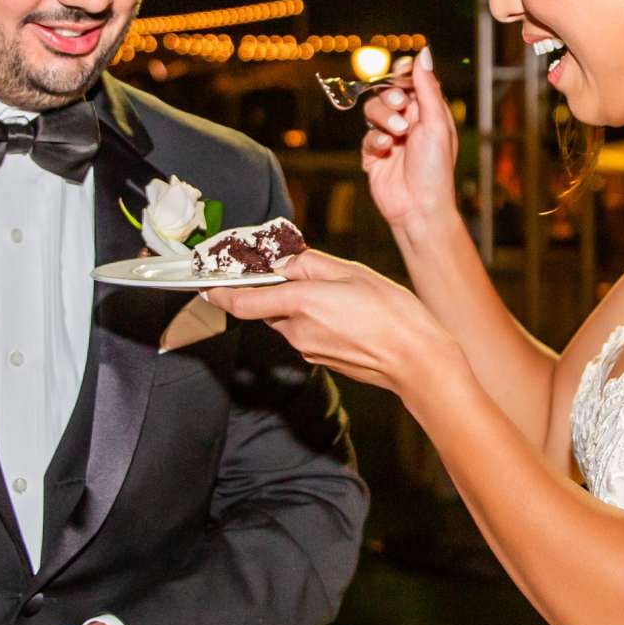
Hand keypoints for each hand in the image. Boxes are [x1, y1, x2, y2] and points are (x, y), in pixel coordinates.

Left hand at [205, 249, 445, 392]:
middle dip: (275, 289)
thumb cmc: (392, 313)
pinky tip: (345, 314)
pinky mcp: (321, 361)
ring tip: (338, 293)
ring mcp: (308, 350)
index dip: (220, 292)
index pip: (243, 301)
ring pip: (288, 320)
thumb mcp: (352, 272)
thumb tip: (283, 263)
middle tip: (300, 272)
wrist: (417, 361)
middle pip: (268, 307)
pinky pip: (306, 333)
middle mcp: (297, 331)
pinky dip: (314, 320)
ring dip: (299, 305)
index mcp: (302, 304)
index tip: (206, 283)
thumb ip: (310, 264)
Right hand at [360, 49, 458, 240]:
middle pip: (386, 92)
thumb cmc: (436, 168)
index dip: (403, 74)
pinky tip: (386, 151)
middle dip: (390, 97)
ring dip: (383, 118)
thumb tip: (423, 52)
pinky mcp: (373, 155)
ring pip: (372, 111)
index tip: (400, 71)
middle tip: (400, 106)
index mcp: (428, 112)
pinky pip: (366, 137)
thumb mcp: (436, 123)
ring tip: (396, 133)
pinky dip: (375, 141)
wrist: (419, 208)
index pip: (411, 82)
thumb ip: (426, 87)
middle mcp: (409, 122)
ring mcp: (389, 138)